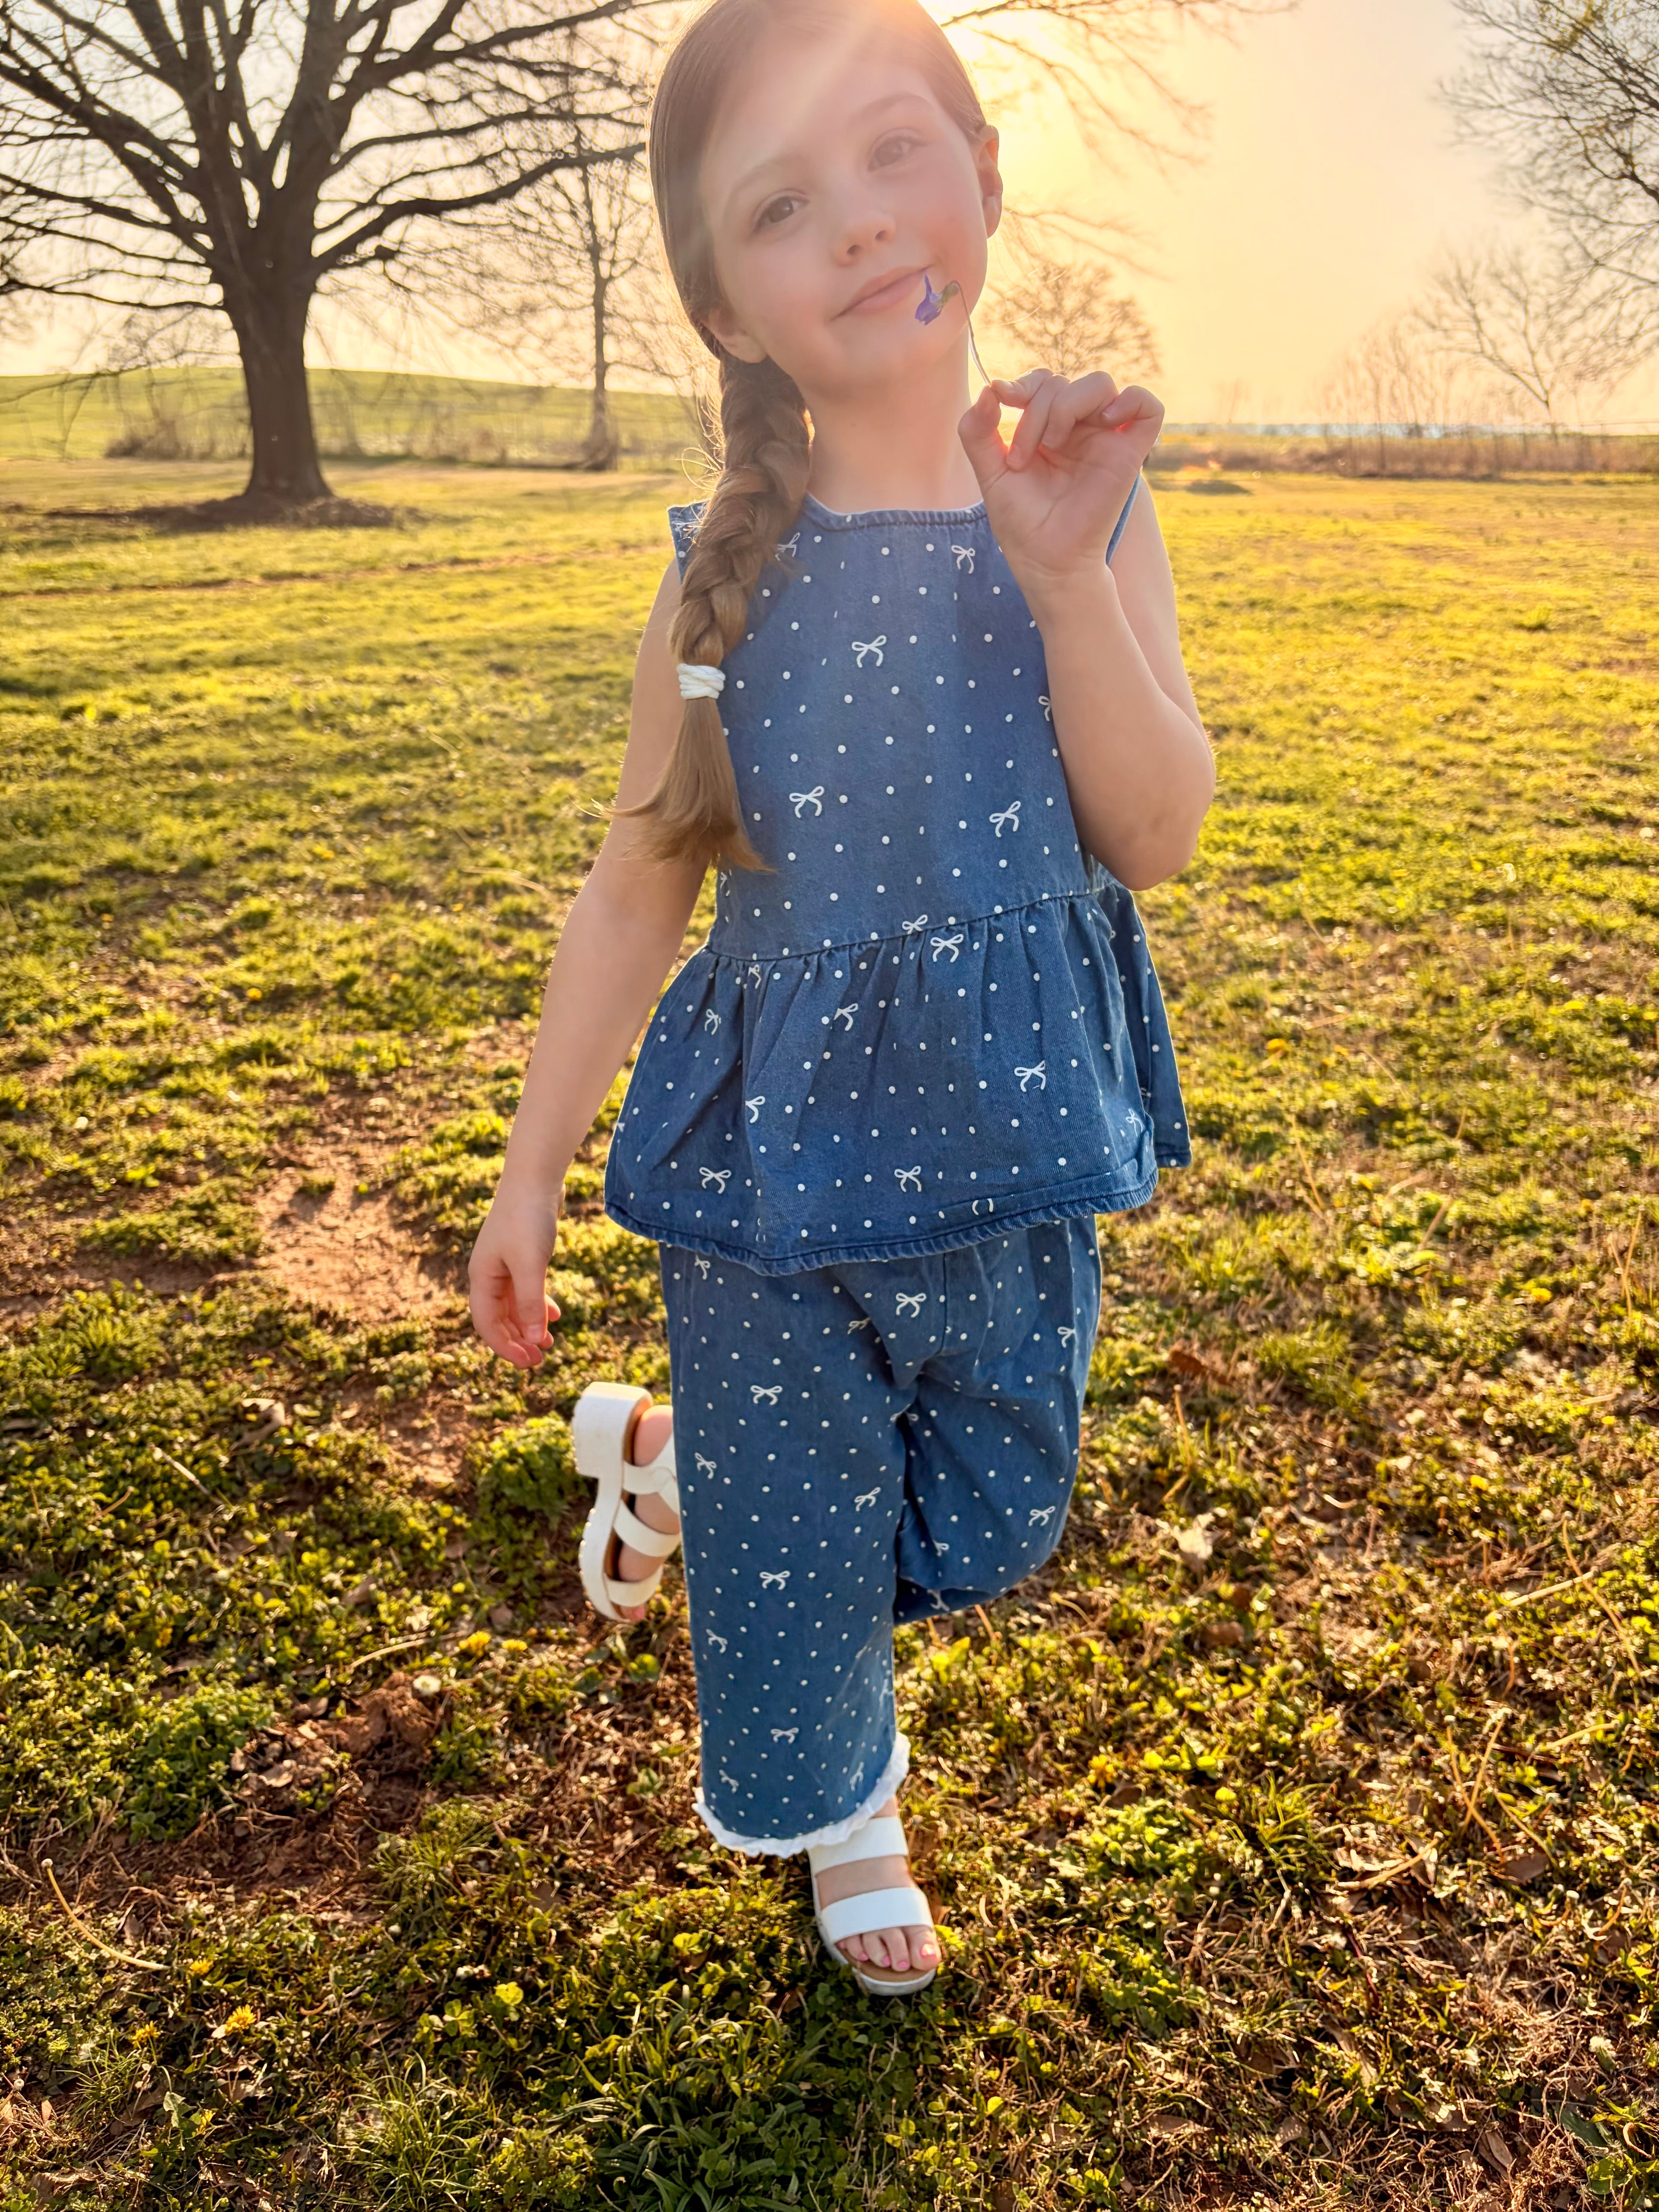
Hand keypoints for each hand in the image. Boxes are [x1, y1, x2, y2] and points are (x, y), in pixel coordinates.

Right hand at [469, 1188, 562, 1368]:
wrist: (536, 1177)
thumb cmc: (528, 1218)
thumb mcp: (530, 1264)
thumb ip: (531, 1303)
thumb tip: (533, 1340)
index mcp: (482, 1277)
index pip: (487, 1324)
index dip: (506, 1347)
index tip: (530, 1363)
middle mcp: (488, 1274)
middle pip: (498, 1319)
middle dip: (517, 1342)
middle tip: (539, 1361)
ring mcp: (504, 1265)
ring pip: (513, 1307)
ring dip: (528, 1326)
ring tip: (548, 1344)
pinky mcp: (521, 1256)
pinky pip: (525, 1290)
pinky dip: (538, 1306)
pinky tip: (555, 1315)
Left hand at [957, 368, 1163, 606]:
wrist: (1046, 562)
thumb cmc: (1021, 523)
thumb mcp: (989, 473)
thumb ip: (977, 431)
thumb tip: (988, 387)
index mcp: (1049, 429)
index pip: (1044, 382)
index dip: (1023, 385)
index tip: (1003, 400)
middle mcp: (1079, 429)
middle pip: (1065, 383)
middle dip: (1036, 410)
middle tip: (1023, 456)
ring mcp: (1105, 438)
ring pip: (1100, 384)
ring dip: (1067, 406)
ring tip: (1052, 445)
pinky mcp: (1130, 453)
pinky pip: (1148, 406)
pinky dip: (1130, 400)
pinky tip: (1104, 421)